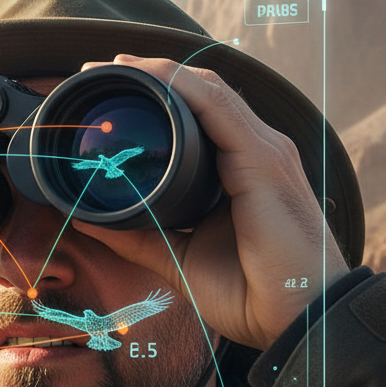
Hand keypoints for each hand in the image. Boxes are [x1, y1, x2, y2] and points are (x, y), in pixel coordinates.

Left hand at [72, 56, 348, 350]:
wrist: (297, 320)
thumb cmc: (251, 292)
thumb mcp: (179, 257)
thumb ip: (138, 235)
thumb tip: (87, 218)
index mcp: (239, 168)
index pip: (197, 113)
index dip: (156, 93)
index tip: (108, 88)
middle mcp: (254, 151)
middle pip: (200, 94)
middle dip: (151, 74)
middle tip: (102, 70)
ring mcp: (263, 151)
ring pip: (208, 92)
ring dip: (160, 73)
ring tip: (117, 66)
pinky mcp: (265, 160)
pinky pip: (221, 110)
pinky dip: (184, 89)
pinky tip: (154, 78)